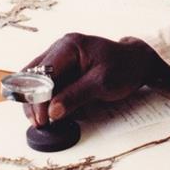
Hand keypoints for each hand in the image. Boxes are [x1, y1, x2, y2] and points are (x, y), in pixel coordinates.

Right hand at [21, 33, 169, 127]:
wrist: (136, 62)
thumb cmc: (123, 68)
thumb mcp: (102, 83)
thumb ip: (76, 96)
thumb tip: (52, 111)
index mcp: (69, 46)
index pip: (45, 72)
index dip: (40, 97)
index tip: (43, 119)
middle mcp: (60, 48)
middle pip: (34, 76)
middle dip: (34, 101)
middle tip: (39, 123)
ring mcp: (60, 57)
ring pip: (36, 80)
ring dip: (36, 101)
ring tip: (41, 122)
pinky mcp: (62, 68)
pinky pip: (46, 83)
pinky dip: (44, 99)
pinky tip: (47, 113)